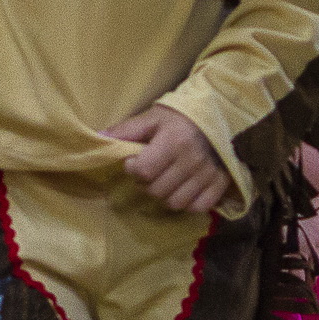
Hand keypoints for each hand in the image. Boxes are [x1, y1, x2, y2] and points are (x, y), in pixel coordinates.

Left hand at [104, 105, 234, 213]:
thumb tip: (99, 139)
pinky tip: (183, 188)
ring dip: (164, 195)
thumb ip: (126, 130)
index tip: (135, 160)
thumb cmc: (179, 116)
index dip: (133, 168)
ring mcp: (207, 174)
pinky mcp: (219, 183)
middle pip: (156, 191)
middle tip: (150, 169)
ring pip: (174, 203)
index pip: (144, 171)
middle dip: (146, 182)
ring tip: (165, 179)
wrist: (217, 112)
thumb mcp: (152, 117)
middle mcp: (191, 160)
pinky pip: (197, 207)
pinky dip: (187, 202)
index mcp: (173, 141)